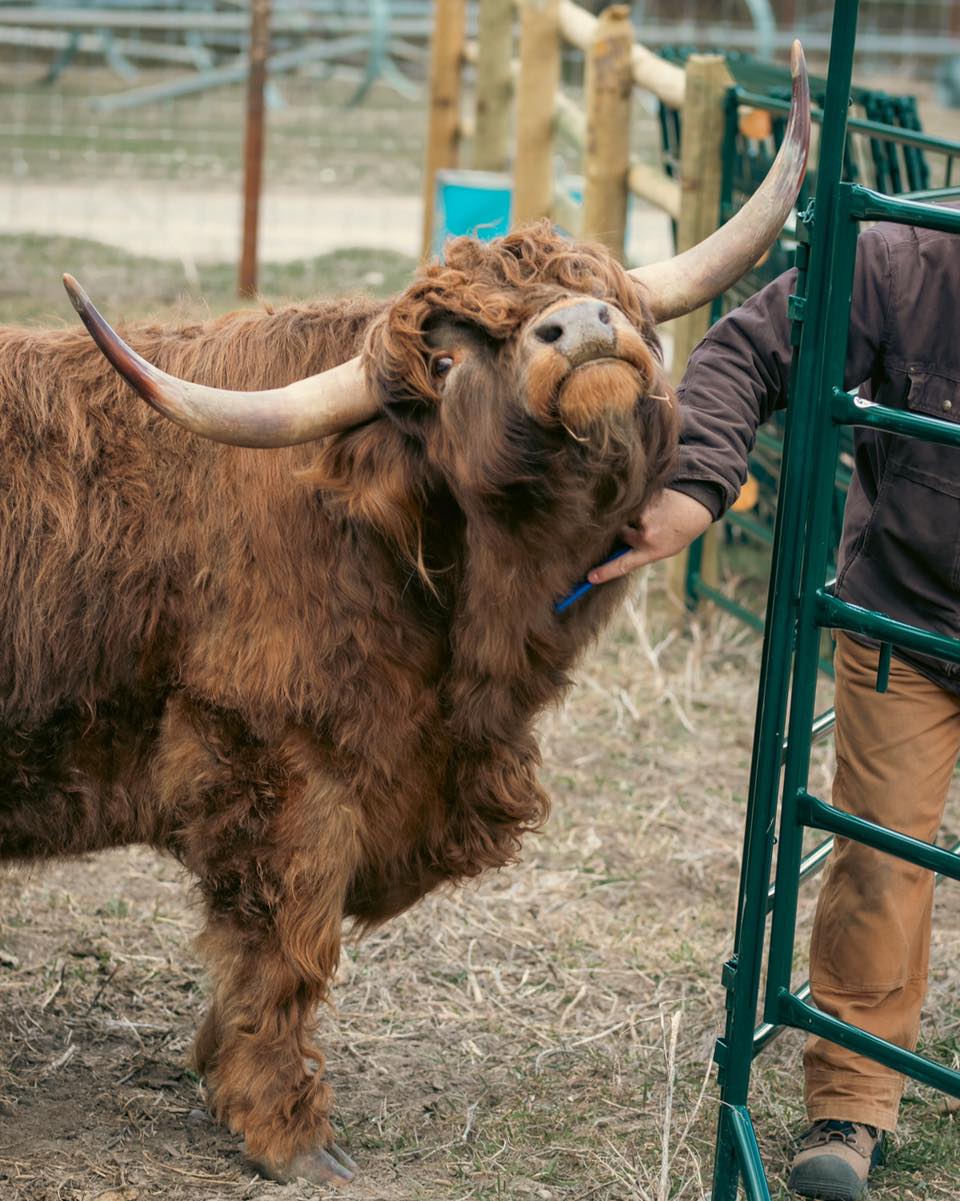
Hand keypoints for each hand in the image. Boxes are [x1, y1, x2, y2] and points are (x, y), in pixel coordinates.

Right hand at [587, 489, 713, 584]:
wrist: (695, 506)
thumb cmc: (679, 531)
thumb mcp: (664, 548)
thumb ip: (643, 551)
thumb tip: (619, 551)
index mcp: (652, 552)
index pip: (623, 565)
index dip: (605, 572)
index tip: (590, 577)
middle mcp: (646, 536)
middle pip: (619, 535)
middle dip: (625, 531)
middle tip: (645, 526)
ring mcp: (644, 517)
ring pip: (624, 518)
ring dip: (634, 517)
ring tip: (654, 514)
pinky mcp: (643, 501)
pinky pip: (631, 505)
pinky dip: (640, 506)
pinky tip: (655, 505)